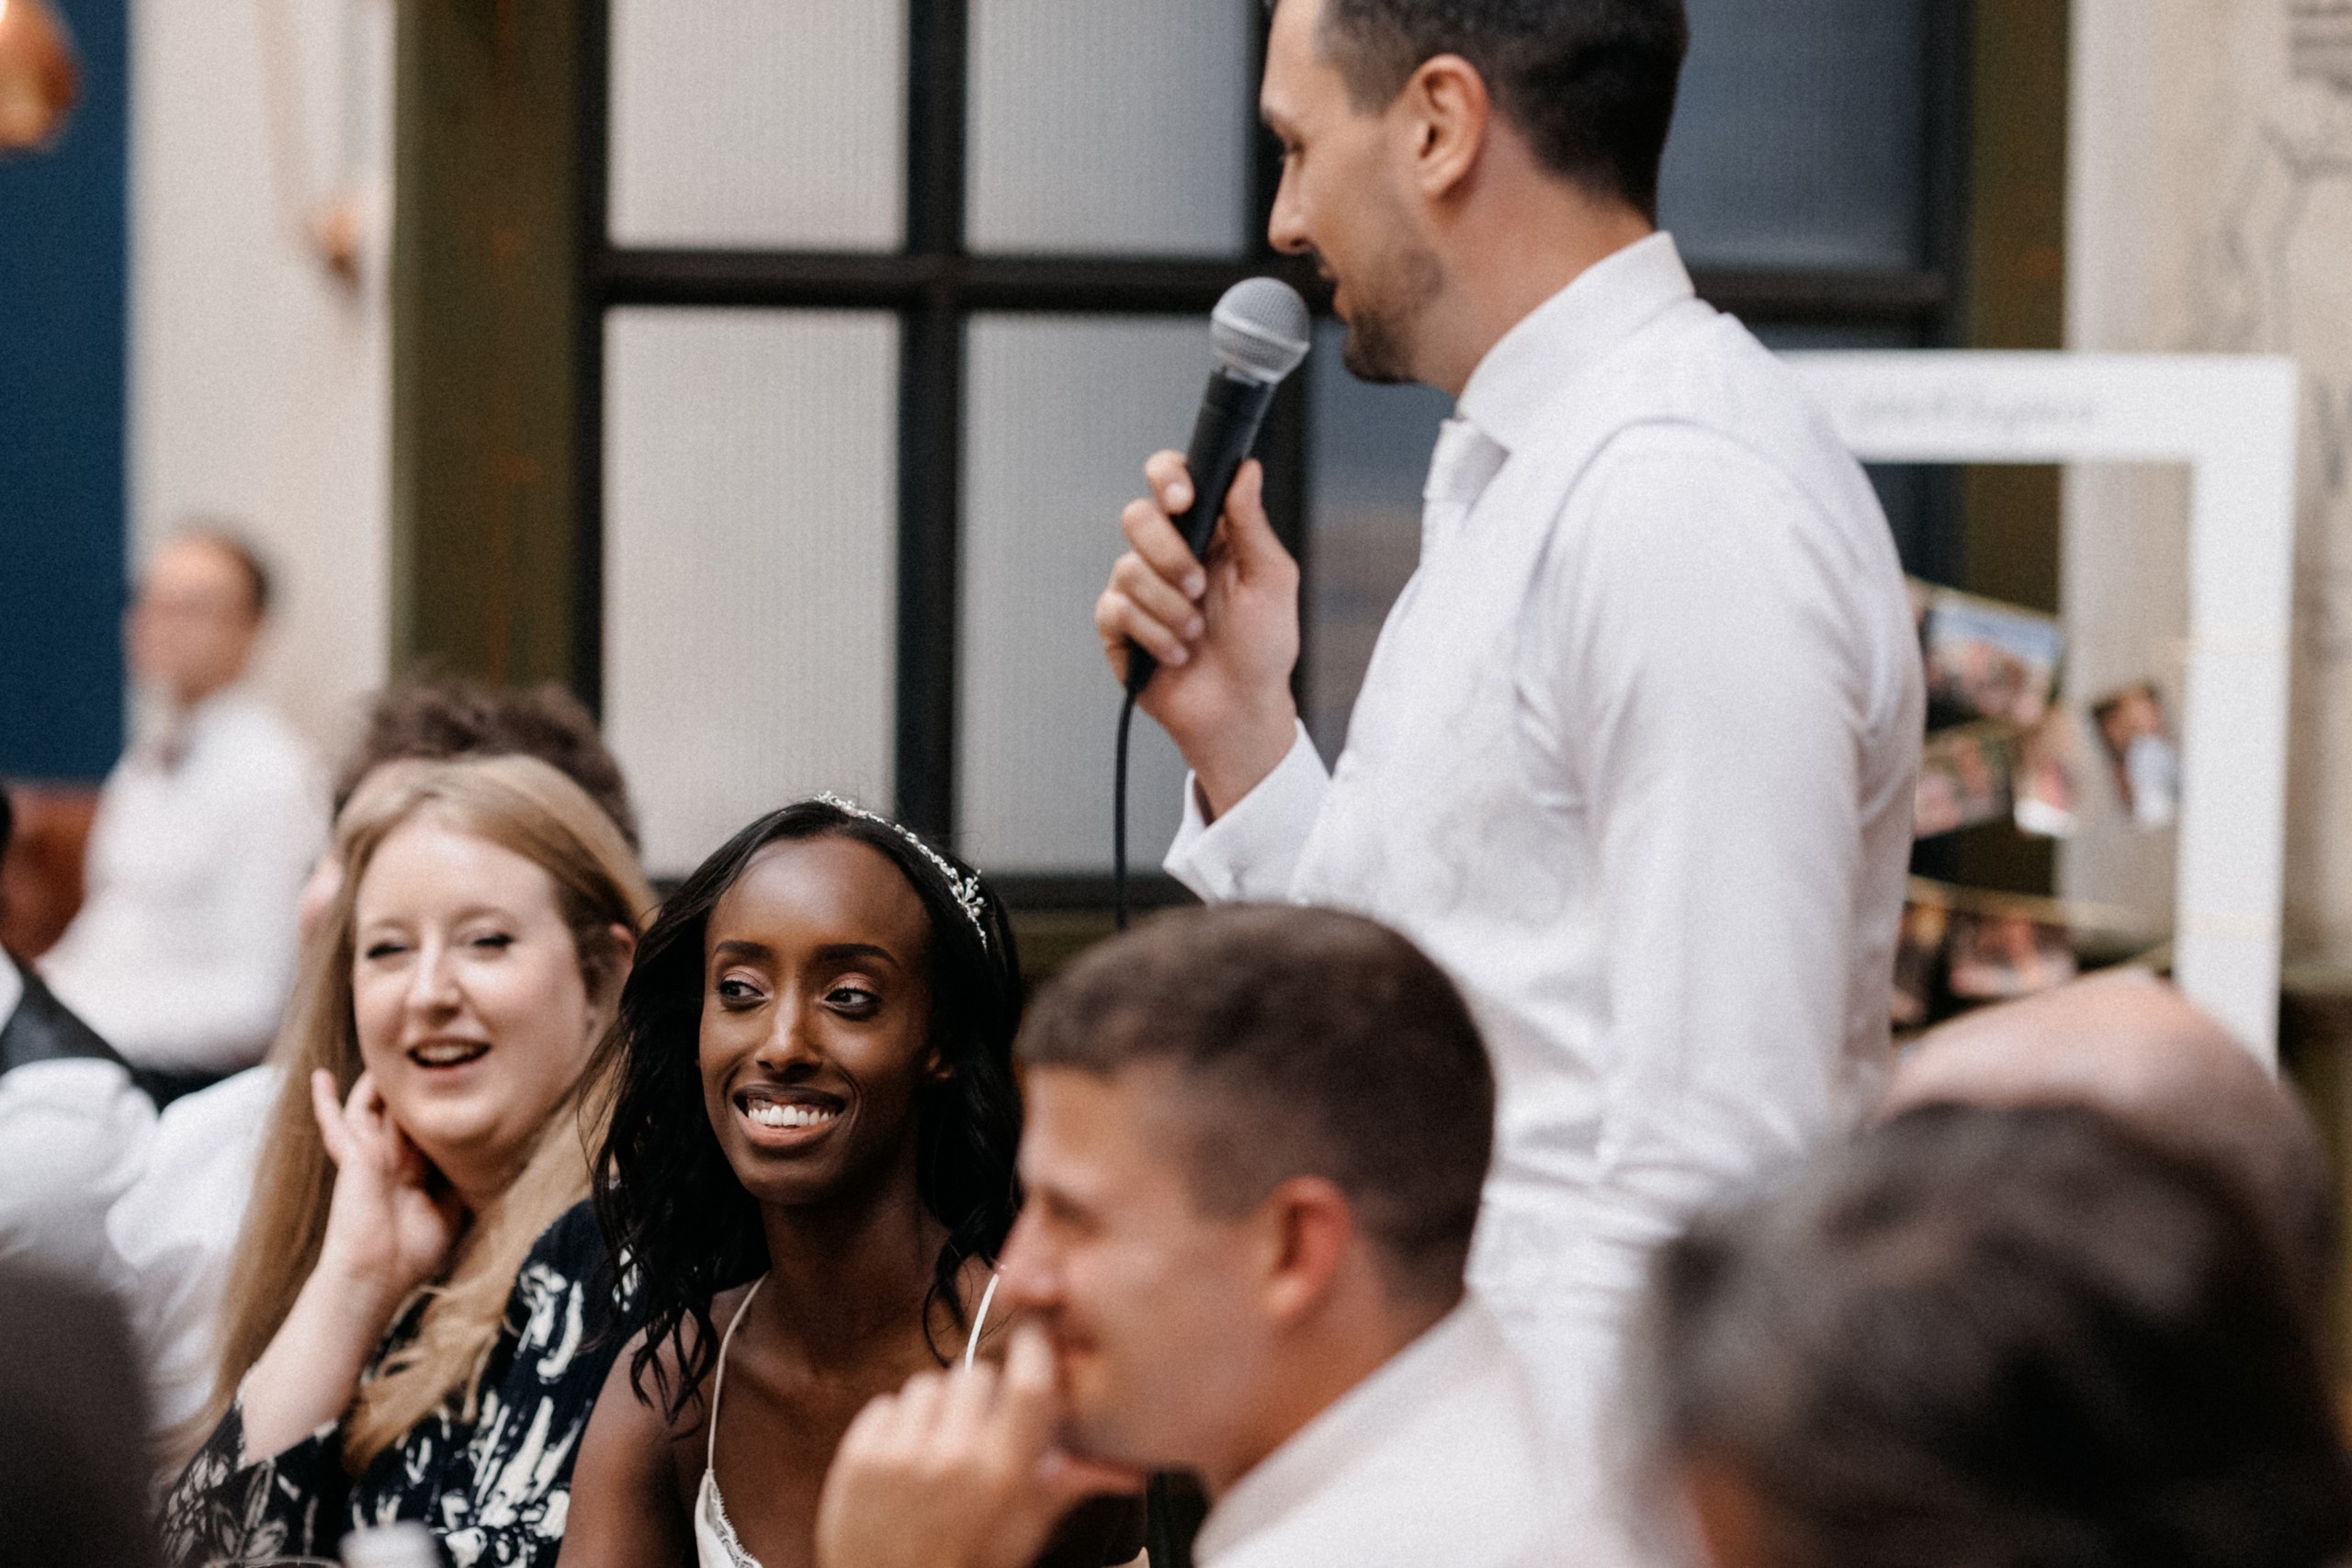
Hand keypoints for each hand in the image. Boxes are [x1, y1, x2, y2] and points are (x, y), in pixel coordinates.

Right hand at [310, 1069, 461, 1316]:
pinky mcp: (352, 1158)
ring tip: (387, 1052)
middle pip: (399, 1111)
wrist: (375, 1276)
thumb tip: (489, 1161)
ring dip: (378, 1082)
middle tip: (431, 1053)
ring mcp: (369, 1157)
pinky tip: (321, 1076)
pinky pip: (335, 1123)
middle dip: (412, 1086)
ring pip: (371, 1107)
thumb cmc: (409, 1255)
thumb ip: (460, 1182)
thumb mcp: (449, 1212)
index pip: (423, 1129)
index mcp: (412, 1171)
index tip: (461, 1079)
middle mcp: (390, 1159)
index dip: (437, 1108)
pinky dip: (325, 1100)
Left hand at [815, 1326, 1142, 1567]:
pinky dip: (896, 1424)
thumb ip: (1068, 1485)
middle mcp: (954, 1459)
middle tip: (977, 1432)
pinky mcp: (859, 1456)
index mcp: (1004, 1477)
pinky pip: (887, 1404)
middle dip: (980, 1395)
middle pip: (975, 1374)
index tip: (1034, 1337)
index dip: (1034, 1348)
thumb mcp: (1024, 1534)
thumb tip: (1130, 1469)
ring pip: (928, 1384)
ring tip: (937, 1451)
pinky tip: (903, 1462)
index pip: (1029, 1382)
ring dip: (936, 1408)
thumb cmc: (965, 1566)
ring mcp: (901, 1455)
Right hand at [1095, 453, 1301, 816]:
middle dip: (1169, 554)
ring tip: (1196, 634)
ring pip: (1128, 568)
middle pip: (1138, 517)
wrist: (1239, 710)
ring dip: (1169, 607)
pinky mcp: (1117, 625)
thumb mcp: (1271, 580)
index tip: (1183, 499)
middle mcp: (1167, 553)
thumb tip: (1246, 468)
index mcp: (1206, 532)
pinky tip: (1176, 654)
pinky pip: (1116, 610)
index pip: (1171, 480)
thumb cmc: (1263, 647)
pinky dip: (1153, 635)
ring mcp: (1139, 588)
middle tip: (1199, 587)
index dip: (1167, 477)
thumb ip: (1253, 522)